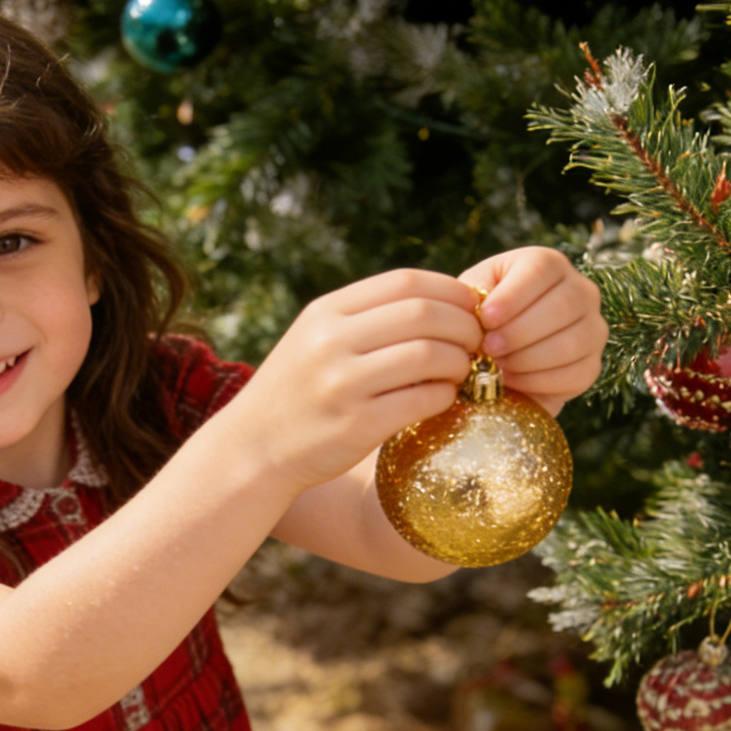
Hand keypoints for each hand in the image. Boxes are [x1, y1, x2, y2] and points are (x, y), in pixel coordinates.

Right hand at [233, 268, 483, 492]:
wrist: (253, 449)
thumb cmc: (297, 393)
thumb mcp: (316, 340)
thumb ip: (366, 319)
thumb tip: (444, 303)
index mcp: (325, 313)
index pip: (406, 282)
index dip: (451, 291)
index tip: (469, 309)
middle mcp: (331, 342)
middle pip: (424, 314)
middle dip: (464, 326)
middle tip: (476, 343)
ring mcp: (342, 384)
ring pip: (429, 355)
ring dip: (459, 362)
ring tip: (460, 372)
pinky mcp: (357, 425)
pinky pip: (422, 399)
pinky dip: (444, 396)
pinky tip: (442, 398)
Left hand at [459, 247, 607, 414]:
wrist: (495, 361)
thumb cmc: (482, 320)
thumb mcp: (472, 298)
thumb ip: (472, 296)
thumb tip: (479, 307)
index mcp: (549, 265)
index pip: (541, 270)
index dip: (512, 296)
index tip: (485, 319)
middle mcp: (581, 291)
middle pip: (561, 306)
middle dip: (518, 332)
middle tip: (487, 348)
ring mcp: (593, 329)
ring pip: (569, 343)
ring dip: (526, 359)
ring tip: (496, 366)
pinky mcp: (592, 366)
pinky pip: (573, 374)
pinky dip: (537, 381)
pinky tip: (511, 381)